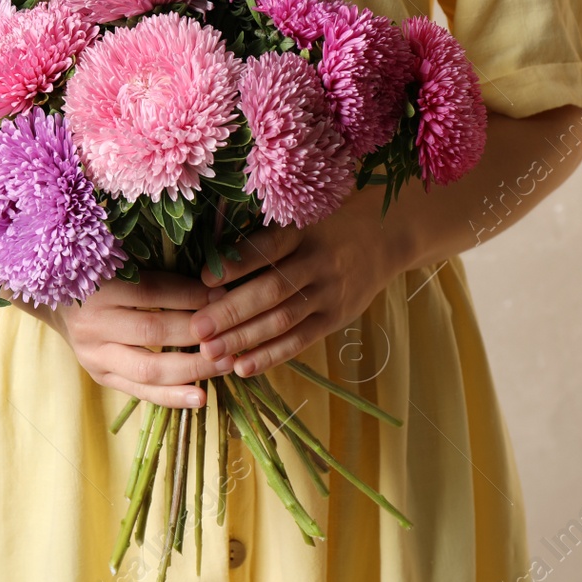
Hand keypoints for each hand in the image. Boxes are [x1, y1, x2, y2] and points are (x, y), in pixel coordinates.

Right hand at [23, 272, 233, 407]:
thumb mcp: (120, 265)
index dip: (192, 294)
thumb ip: (159, 272)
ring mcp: (94, 356)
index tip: (226, 295)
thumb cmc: (100, 276)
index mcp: (99, 286)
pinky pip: (140, 392)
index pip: (153, 292)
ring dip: (192, 369)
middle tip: (234, 334)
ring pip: (148, 369)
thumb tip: (216, 281)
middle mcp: (93, 323)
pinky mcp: (100, 377)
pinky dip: (172, 397)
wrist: (56, 303)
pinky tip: (201, 399)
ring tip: (226, 366)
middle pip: (153, 331)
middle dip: (198, 334)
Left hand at [190, 186, 410, 376]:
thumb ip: (267, 232)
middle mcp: (318, 263)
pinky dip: (270, 356)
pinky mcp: (335, 318)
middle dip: (231, 312)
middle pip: (272, 291)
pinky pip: (300, 341)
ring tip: (209, 353)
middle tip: (197, 329)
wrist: (385, 237)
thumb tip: (212, 253)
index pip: (269, 248)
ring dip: (244, 339)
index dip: (238, 264)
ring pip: (283, 320)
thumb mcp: (303, 215)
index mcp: (304, 232)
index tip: (204, 278)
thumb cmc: (327, 223)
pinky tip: (242, 367)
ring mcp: (329, 294)